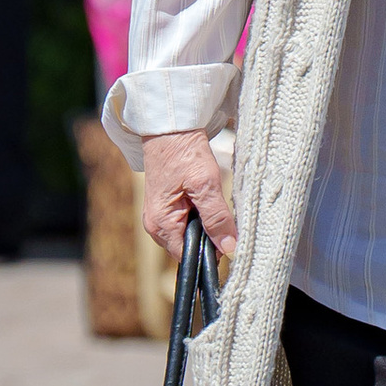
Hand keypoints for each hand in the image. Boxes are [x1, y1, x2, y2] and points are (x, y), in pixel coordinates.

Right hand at [139, 128, 236, 264]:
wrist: (170, 128)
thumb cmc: (184, 153)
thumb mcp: (206, 185)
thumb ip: (217, 218)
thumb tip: (229, 248)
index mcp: (161, 224)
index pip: (187, 256)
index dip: (209, 253)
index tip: (229, 243)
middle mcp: (155, 225)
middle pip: (187, 247)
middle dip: (208, 238)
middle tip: (225, 220)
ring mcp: (158, 216)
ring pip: (188, 234)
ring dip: (205, 225)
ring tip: (215, 205)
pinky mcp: (165, 206)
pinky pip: (185, 221)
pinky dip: (199, 215)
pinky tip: (208, 200)